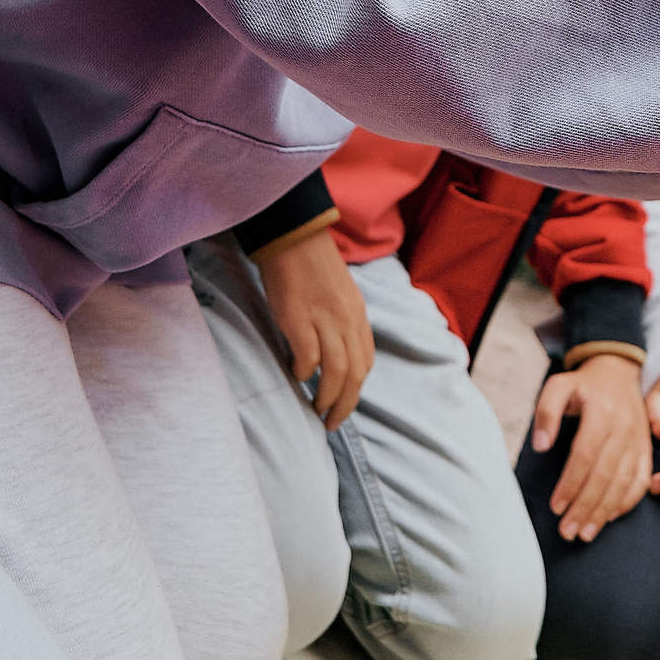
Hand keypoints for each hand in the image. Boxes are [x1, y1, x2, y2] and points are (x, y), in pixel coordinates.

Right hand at [257, 230, 374, 424]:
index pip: (366, 360)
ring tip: (316, 410)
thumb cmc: (312, 266)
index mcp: (358, 314)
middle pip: (356, 373)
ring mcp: (325, 319)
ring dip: (327, 397)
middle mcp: (347, 319)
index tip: (343, 403)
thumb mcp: (340, 295)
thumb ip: (342, 322)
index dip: (356, 389)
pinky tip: (296, 376)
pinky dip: (304, 373)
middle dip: (346, 404)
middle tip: (331, 422)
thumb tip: (335, 352)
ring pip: (336, 372)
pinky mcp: (299, 319)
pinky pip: (308, 357)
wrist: (293, 237)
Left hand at [530, 354, 651, 541]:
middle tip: (567, 531)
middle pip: (605, 475)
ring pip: (624, 482)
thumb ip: (546, 412)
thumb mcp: (559, 386)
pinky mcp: (646, 449)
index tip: (556, 507)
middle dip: (585, 507)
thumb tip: (541, 445)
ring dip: (604, 511)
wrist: (619, 372)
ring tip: (585, 533)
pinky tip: (610, 517)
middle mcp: (624, 428)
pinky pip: (641, 480)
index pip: (586, 455)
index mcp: (602, 412)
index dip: (571, 484)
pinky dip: (628, 501)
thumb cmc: (584, 385)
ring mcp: (639, 440)